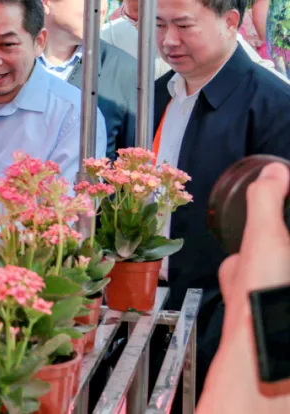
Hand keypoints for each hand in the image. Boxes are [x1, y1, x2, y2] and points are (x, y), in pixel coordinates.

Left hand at [200, 163, 289, 412]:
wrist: (271, 355)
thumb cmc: (259, 299)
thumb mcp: (263, 237)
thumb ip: (265, 202)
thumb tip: (271, 169)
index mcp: (243, 269)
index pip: (257, 245)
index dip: (270, 235)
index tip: (283, 232)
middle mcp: (255, 293)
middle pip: (273, 268)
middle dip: (279, 261)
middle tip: (280, 261)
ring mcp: (271, 314)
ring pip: (275, 289)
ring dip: (280, 282)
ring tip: (283, 282)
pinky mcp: (279, 336)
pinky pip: (278, 314)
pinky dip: (281, 304)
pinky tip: (283, 303)